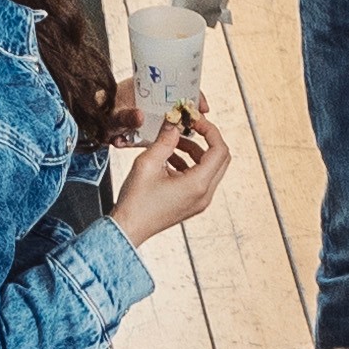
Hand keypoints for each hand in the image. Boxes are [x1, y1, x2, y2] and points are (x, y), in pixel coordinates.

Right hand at [114, 100, 227, 242]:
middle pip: (220, 158)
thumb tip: (175, 123)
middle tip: (188, 127)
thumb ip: (165, 140)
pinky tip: (168, 158)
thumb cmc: (136, 201)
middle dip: (206, 139)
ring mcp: (200, 201)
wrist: (128, 228)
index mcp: (198, 184)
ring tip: (171, 142)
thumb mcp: (148, 163)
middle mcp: (204, 194)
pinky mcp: (192, 203)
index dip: (210, 130)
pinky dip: (189, 164)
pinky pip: (199, 178)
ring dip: (195, 151)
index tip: (194, 120)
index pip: (220, 150)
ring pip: (209, 168)